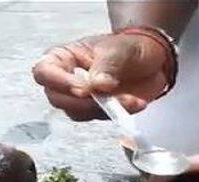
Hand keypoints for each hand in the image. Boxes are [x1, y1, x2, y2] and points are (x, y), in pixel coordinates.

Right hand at [32, 33, 168, 120]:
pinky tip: (136, 103)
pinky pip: (101, 118)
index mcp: (64, 57)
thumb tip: (97, 85)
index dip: (59, 83)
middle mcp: (68, 79)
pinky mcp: (99, 110)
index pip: (44, 72)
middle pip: (57, 98)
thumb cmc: (130, 48)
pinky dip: (119, 114)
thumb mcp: (119, 50)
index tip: (83, 89)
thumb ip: (106, 66)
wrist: (153, 60)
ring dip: (104, 109)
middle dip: (83, 103)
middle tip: (108, 97)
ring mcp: (82, 98)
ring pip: (78, 113)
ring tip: (130, 99)